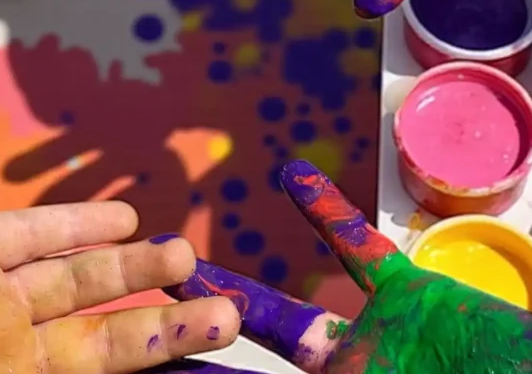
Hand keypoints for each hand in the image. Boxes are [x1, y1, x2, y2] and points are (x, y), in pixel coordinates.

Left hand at [163, 160, 531, 373]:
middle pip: (248, 370)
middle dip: (186, 358)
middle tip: (122, 339)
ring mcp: (373, 341)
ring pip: (284, 319)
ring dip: (227, 287)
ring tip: (170, 260)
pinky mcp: (409, 297)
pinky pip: (358, 253)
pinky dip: (328, 216)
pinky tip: (293, 176)